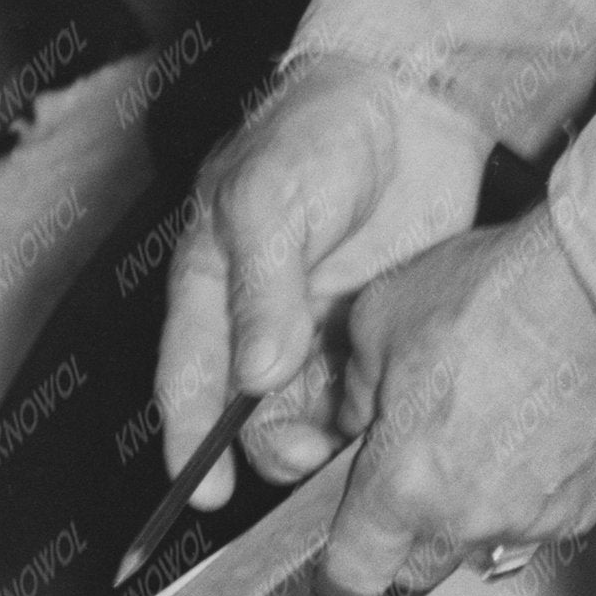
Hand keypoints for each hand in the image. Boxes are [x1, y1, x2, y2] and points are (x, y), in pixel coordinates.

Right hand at [155, 55, 491, 495]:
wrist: (410, 100)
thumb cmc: (319, 129)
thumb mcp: (271, 200)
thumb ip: (262, 290)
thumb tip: (258, 376)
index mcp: (206, 284)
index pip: (185, 379)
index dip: (189, 443)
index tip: (205, 494)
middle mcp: (254, 318)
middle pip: (247, 412)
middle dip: (272, 448)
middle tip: (313, 460)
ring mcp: (313, 328)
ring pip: (305, 412)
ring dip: (325, 438)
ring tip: (358, 438)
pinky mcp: (367, 331)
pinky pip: (359, 393)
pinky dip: (369, 414)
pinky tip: (392, 416)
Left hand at [317, 212, 595, 595]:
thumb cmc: (496, 296)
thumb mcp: (380, 322)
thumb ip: (352, 394)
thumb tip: (349, 423)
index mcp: (405, 483)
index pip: (354, 575)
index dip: (338, 573)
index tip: (339, 563)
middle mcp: (469, 518)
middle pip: (417, 568)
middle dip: (401, 535)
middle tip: (404, 475)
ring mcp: (534, 519)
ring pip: (479, 542)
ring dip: (465, 510)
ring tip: (474, 437)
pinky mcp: (586, 508)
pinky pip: (535, 521)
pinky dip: (521, 493)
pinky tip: (523, 435)